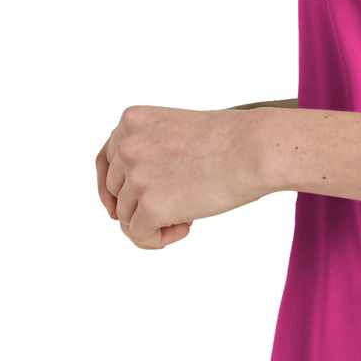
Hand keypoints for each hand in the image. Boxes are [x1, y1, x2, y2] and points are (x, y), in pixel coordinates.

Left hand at [95, 103, 274, 249]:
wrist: (255, 149)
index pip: (106, 160)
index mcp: (131, 121)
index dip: (116, 187)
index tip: (124, 206)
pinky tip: (186, 227)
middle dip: (139, 206)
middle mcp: (126, 145)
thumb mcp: (175, 132)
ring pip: (126, 217)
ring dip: (154, 223)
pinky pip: (139, 236)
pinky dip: (159, 240)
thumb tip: (122, 205)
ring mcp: (136, 175)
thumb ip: (147, 154)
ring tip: (188, 215)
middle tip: (174, 210)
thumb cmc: (229, 141)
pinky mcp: (150, 205)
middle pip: (114, 191)